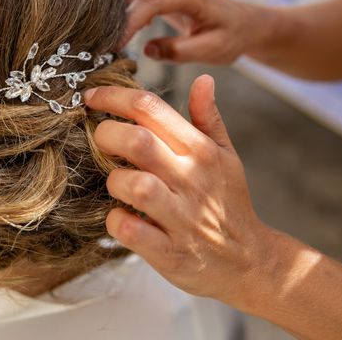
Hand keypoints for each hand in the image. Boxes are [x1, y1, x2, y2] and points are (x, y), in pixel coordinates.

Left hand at [84, 76, 271, 306]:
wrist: (250, 261)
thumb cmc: (229, 203)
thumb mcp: (226, 157)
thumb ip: (209, 118)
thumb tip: (203, 80)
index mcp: (201, 151)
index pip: (151, 108)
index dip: (113, 97)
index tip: (91, 98)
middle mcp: (191, 179)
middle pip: (138, 141)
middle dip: (106, 135)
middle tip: (100, 142)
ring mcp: (181, 217)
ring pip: (134, 185)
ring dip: (115, 181)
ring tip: (118, 183)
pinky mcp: (170, 252)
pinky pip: (131, 231)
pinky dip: (116, 222)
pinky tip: (121, 218)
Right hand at [118, 0, 275, 63]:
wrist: (244, 23)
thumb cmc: (231, 37)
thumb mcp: (213, 51)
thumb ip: (181, 51)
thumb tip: (147, 51)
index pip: (148, 0)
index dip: (128, 22)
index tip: (114, 45)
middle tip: (111, 31)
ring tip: (115, 28)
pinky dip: (118, 0)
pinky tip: (123, 24)